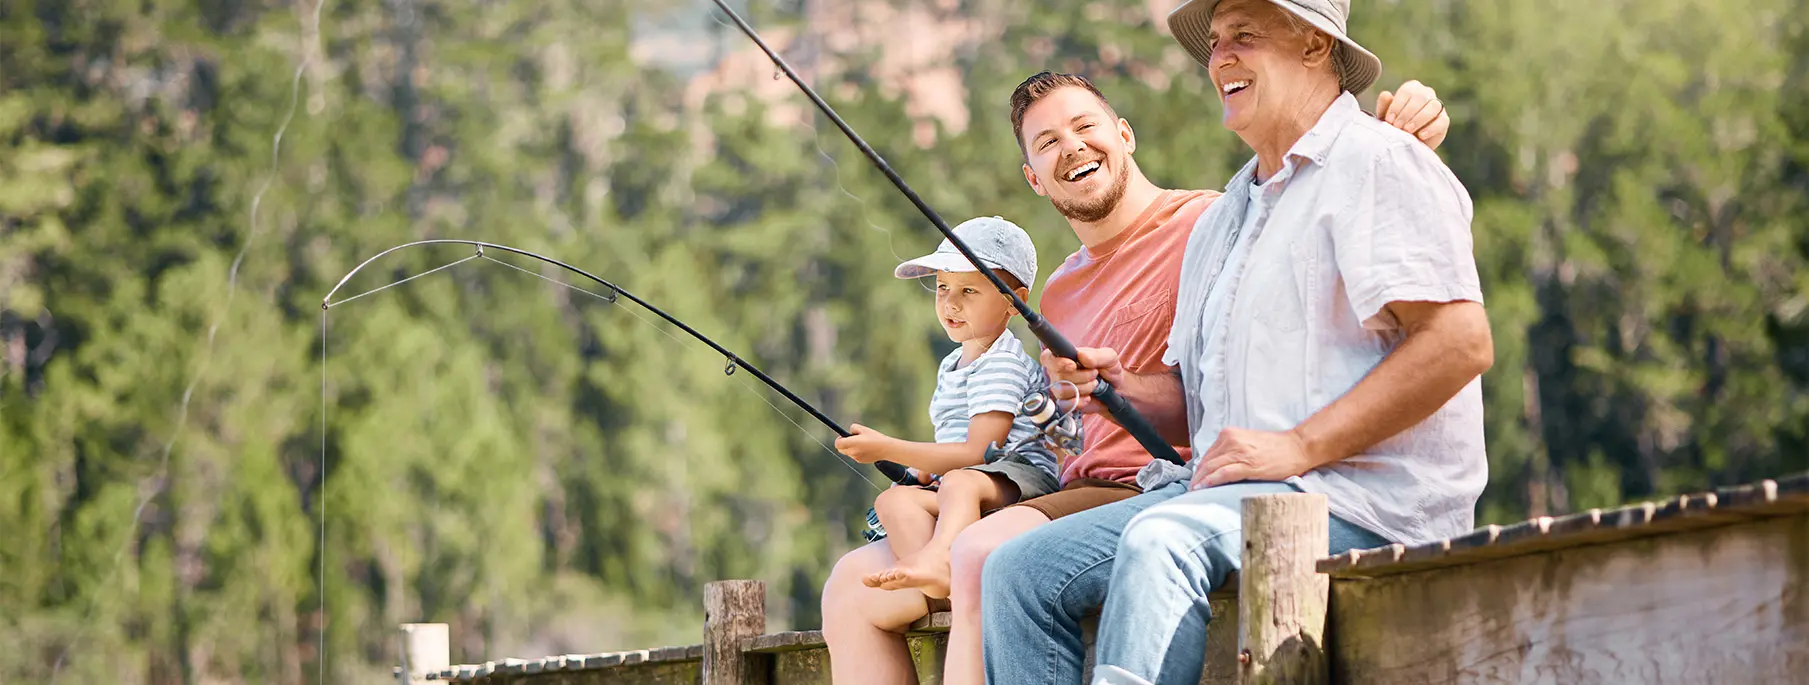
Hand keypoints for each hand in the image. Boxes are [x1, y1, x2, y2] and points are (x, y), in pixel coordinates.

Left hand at [834, 423, 894, 463]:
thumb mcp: (864, 429)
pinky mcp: (860, 461)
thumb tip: (849, 432)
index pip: (838, 444)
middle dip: (843, 444)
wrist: (885, 449)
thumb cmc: (875, 437)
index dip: (839, 439)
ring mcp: (856, 458)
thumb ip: (853, 428)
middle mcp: (852, 452)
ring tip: (861, 443)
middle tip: (850, 439)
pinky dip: (856, 452)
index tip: (843, 436)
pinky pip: (854, 456)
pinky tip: (865, 448)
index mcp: (852, 443)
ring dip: (850, 448)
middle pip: (840, 449)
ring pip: (848, 452)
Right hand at [1039, 347, 1123, 414]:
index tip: (1073, 365)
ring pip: (1062, 391)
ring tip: (1094, 384)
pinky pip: (1065, 405)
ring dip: (1083, 388)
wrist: (1115, 389)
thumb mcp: (1109, 357)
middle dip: (1081, 376)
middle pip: (1058, 376)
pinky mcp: (1065, 403)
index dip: (1057, 362)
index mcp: (1064, 357)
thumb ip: (1096, 355)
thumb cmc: (1108, 369)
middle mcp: (1058, 372)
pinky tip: (1088, 397)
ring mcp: (1061, 389)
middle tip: (1094, 374)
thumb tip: (1081, 356)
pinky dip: (1079, 401)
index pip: (1047, 358)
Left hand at [1189, 427, 1315, 489]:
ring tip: (1194, 493)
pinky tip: (1203, 488)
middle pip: (1206, 462)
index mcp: (1229, 435)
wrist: (1298, 447)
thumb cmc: (1275, 448)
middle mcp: (1231, 440)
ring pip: (1211, 468)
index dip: (1199, 470)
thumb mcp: (1247, 443)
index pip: (1207, 455)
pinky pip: (1223, 473)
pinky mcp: (1249, 465)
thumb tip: (1215, 467)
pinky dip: (1211, 481)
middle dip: (1196, 478)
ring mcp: (1240, 452)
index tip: (1194, 481)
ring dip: (1200, 482)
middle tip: (1190, 491)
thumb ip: (1231, 451)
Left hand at [1376, 79, 1449, 148]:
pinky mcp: (1444, 120)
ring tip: (1407, 131)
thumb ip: (1384, 106)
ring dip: (1419, 119)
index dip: (1397, 105)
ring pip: (1433, 106)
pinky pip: (1442, 121)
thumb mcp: (1386, 117)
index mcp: (1411, 88)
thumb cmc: (1395, 125)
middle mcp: (1426, 93)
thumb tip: (1385, 94)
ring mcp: (1438, 106)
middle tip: (1398, 126)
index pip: (1407, 91)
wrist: (1406, 143)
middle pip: (1421, 97)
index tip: (1389, 120)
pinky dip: (1431, 128)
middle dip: (1407, 113)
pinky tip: (1420, 135)